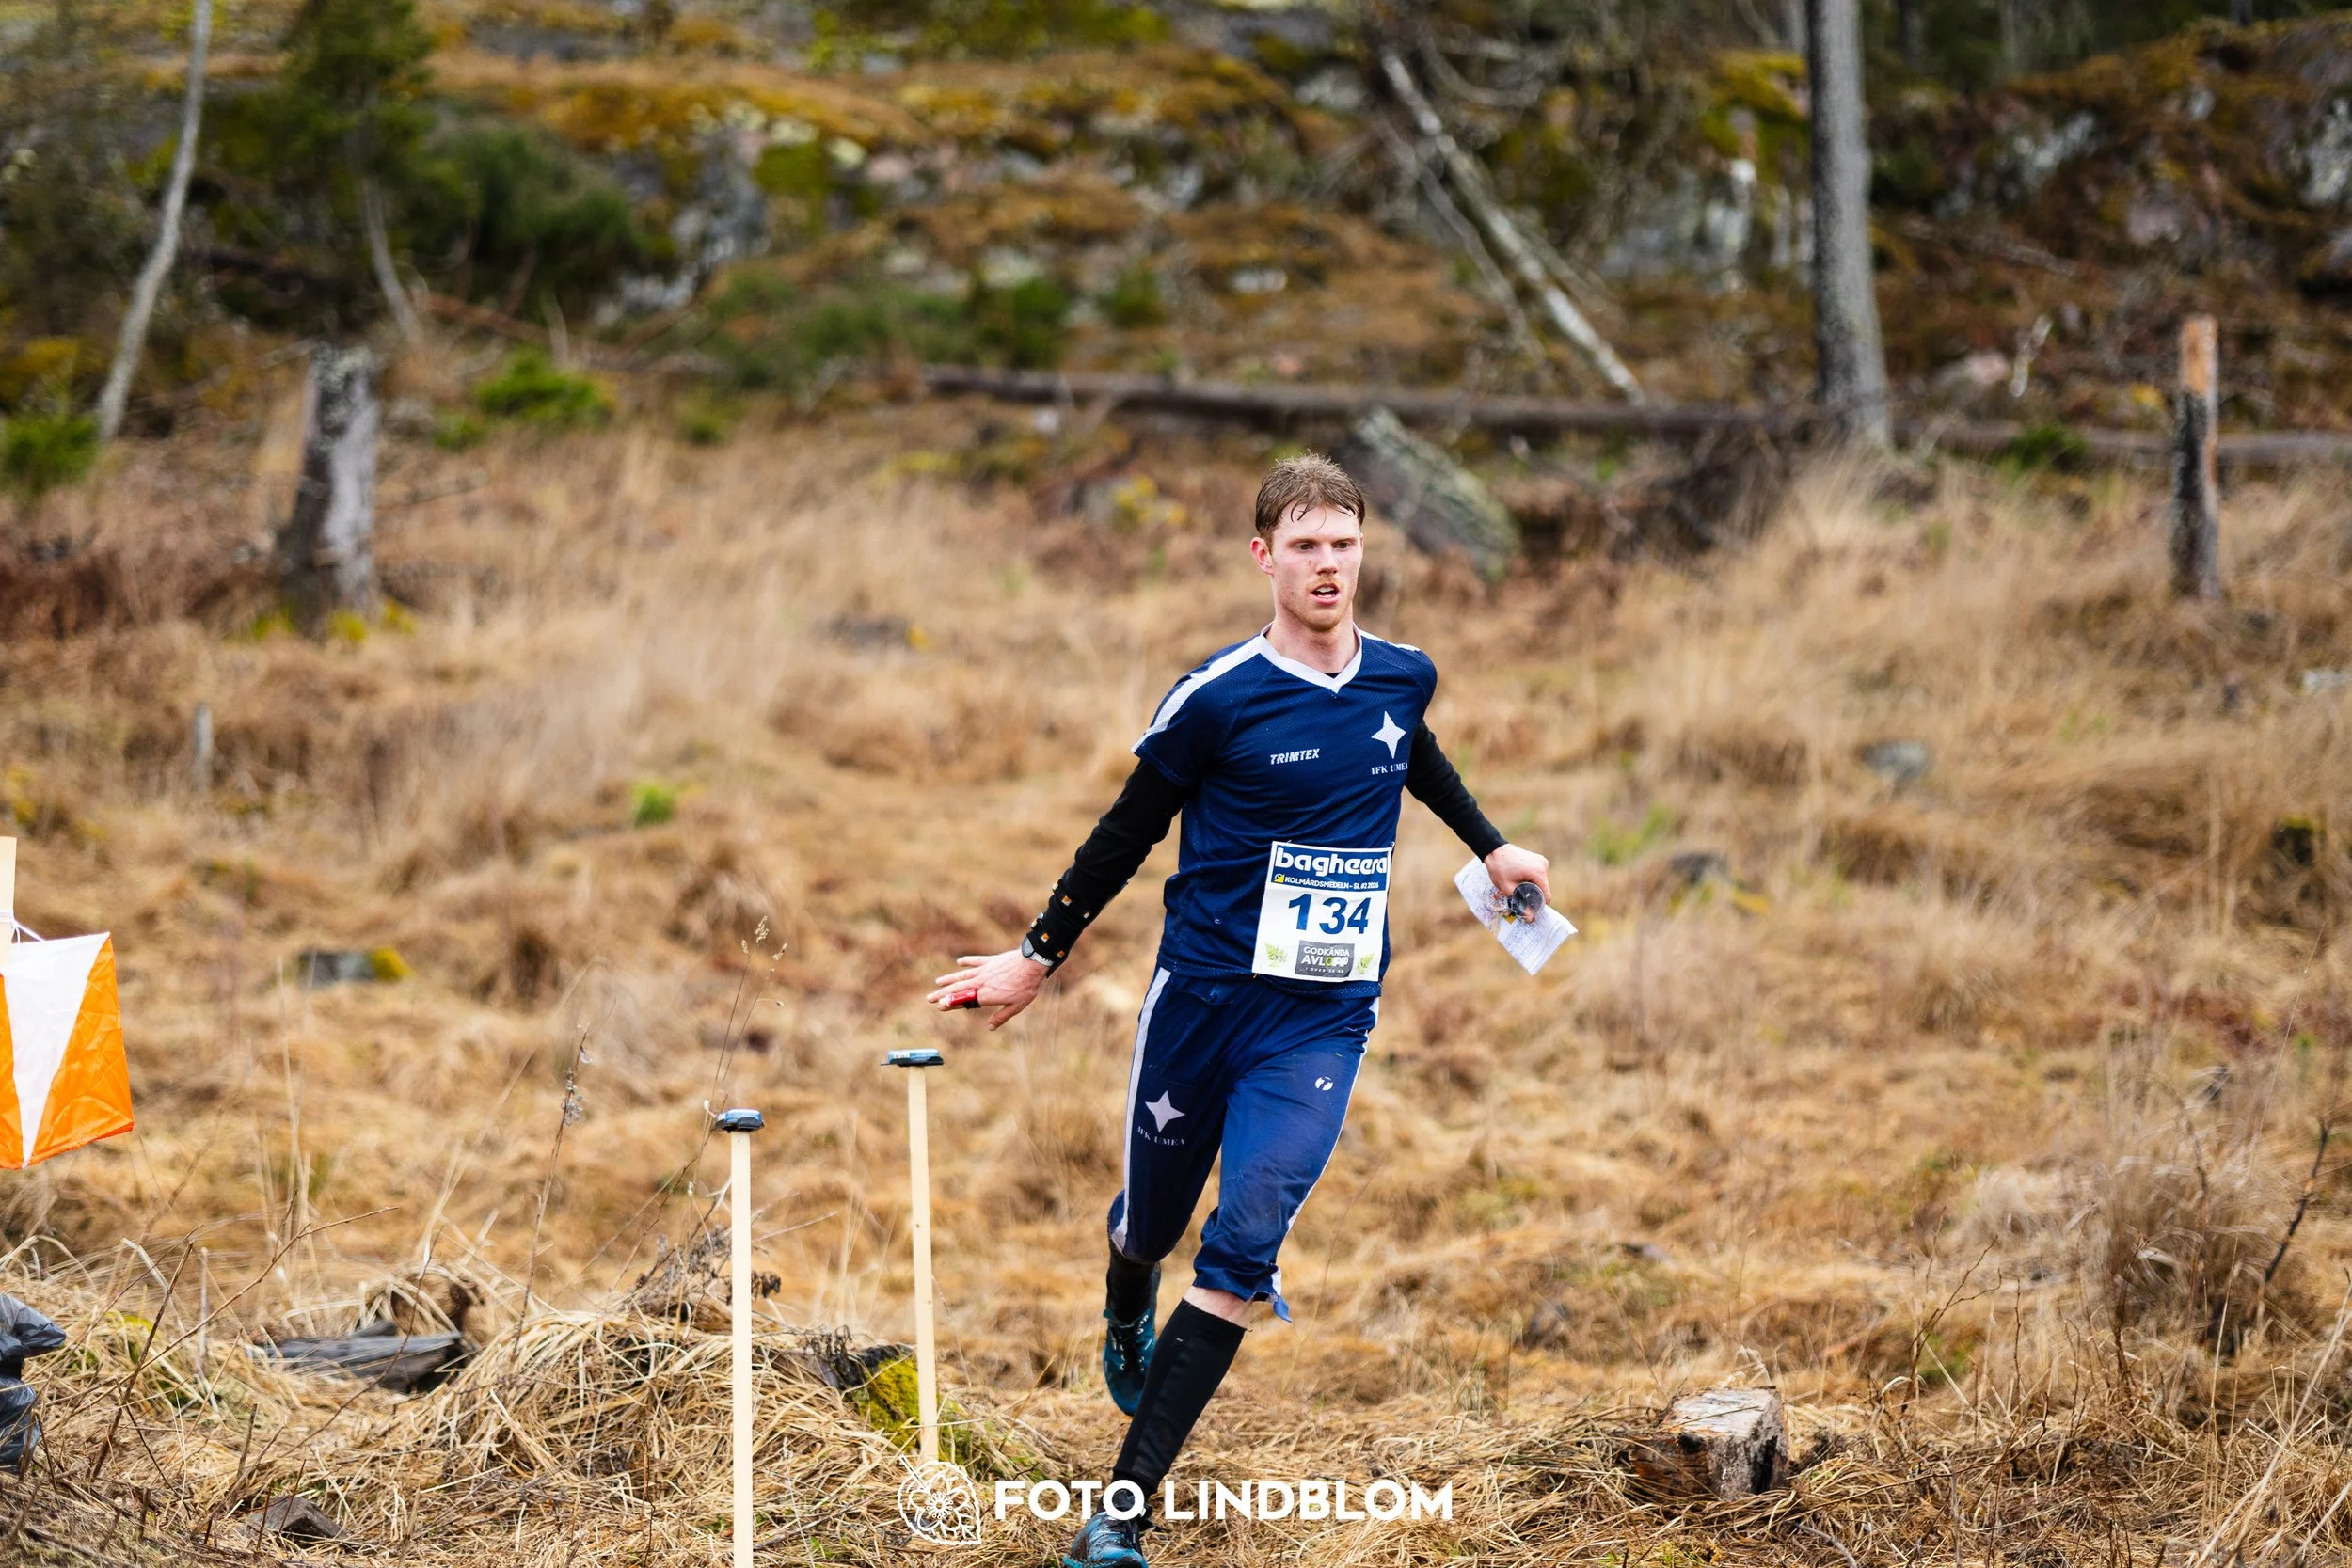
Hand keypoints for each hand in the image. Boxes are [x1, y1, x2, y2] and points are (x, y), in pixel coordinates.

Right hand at [926, 949, 1048, 1029]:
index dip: (950, 1004)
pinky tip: (959, 962)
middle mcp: (981, 982)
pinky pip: (975, 961)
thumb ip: (1001, 1017)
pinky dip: (967, 961)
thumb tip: (990, 1028)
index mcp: (986, 995)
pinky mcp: (990, 961)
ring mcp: (984, 970)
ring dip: (949, 979)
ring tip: (937, 982)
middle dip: (942, 994)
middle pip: (957, 989)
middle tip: (929, 998)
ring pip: (962, 975)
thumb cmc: (1025, 987)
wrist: (1031, 964)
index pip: (963, 1002)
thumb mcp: (1016, 1007)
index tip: (939, 1007)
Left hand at [1485, 842, 1550, 905]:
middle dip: (1533, 895)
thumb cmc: (1499, 868)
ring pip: (1541, 882)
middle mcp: (1543, 865)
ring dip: (1532, 886)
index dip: (1538, 904)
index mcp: (1538, 873)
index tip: (1528, 907)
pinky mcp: (1538, 859)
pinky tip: (1520, 878)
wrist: (1493, 850)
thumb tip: (1530, 919)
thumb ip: (1521, 905)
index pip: (1546, 896)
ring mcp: (1542, 861)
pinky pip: (1538, 875)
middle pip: (1544, 889)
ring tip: (1518, 885)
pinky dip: (1532, 879)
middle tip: (1519, 896)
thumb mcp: (1508, 889)